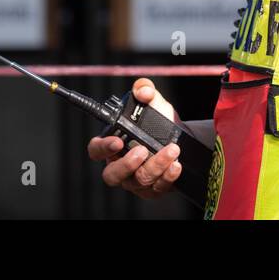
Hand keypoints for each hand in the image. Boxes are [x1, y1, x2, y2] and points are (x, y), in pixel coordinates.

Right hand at [86, 78, 183, 199]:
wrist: (182, 140)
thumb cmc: (161, 122)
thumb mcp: (154, 102)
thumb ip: (145, 89)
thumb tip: (143, 91)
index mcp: (113, 145)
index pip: (96, 150)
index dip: (102, 148)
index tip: (117, 140)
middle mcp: (121, 165)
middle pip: (112, 175)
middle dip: (126, 165)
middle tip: (142, 150)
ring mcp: (136, 181)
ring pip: (138, 181)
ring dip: (155, 166)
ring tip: (172, 150)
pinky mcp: (153, 190)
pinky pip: (156, 188)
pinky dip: (167, 177)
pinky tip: (176, 165)